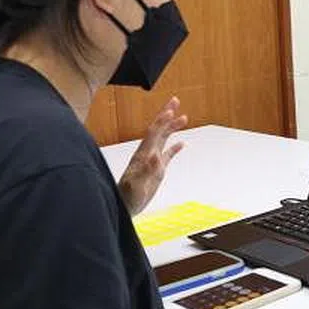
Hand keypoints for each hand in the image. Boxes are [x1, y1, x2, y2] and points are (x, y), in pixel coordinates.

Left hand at [118, 97, 186, 214]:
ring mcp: (151, 162)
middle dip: (166, 114)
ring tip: (184, 117)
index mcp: (142, 156)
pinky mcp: (156, 171)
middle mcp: (147, 155)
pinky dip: (174, 148)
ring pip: (163, 139)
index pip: (153, 133)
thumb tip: (156, 156)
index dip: (162, 120)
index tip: (171, 110)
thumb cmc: (128, 198)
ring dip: (172, 127)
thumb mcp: (137, 186)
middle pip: (158, 130)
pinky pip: (167, 155)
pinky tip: (182, 144)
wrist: (124, 208)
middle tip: (175, 100)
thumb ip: (146, 171)